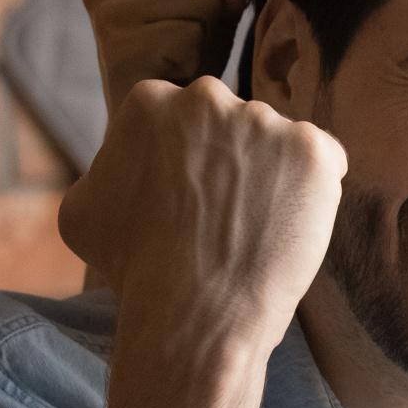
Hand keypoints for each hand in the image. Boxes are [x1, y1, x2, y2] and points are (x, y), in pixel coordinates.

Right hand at [57, 75, 342, 355]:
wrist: (193, 310)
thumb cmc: (131, 268)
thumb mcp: (82, 208)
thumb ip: (106, 167)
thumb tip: (118, 159)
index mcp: (151, 100)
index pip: (179, 117)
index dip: (185, 161)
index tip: (187, 197)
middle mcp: (208, 97)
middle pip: (229, 123)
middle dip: (229, 159)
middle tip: (224, 214)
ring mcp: (265, 121)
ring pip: (276, 143)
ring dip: (272, 176)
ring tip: (256, 229)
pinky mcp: (313, 151)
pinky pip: (324, 160)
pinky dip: (315, 189)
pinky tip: (291, 224)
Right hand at [82, 0, 247, 119]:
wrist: (158, 120)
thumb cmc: (185, 55)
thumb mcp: (212, 3)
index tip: (178, 11)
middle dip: (209, 7)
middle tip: (181, 40)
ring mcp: (105, 12)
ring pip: (204, 0)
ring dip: (205, 35)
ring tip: (177, 56)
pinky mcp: (119, 47)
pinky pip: (193, 34)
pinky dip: (196, 57)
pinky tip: (171, 73)